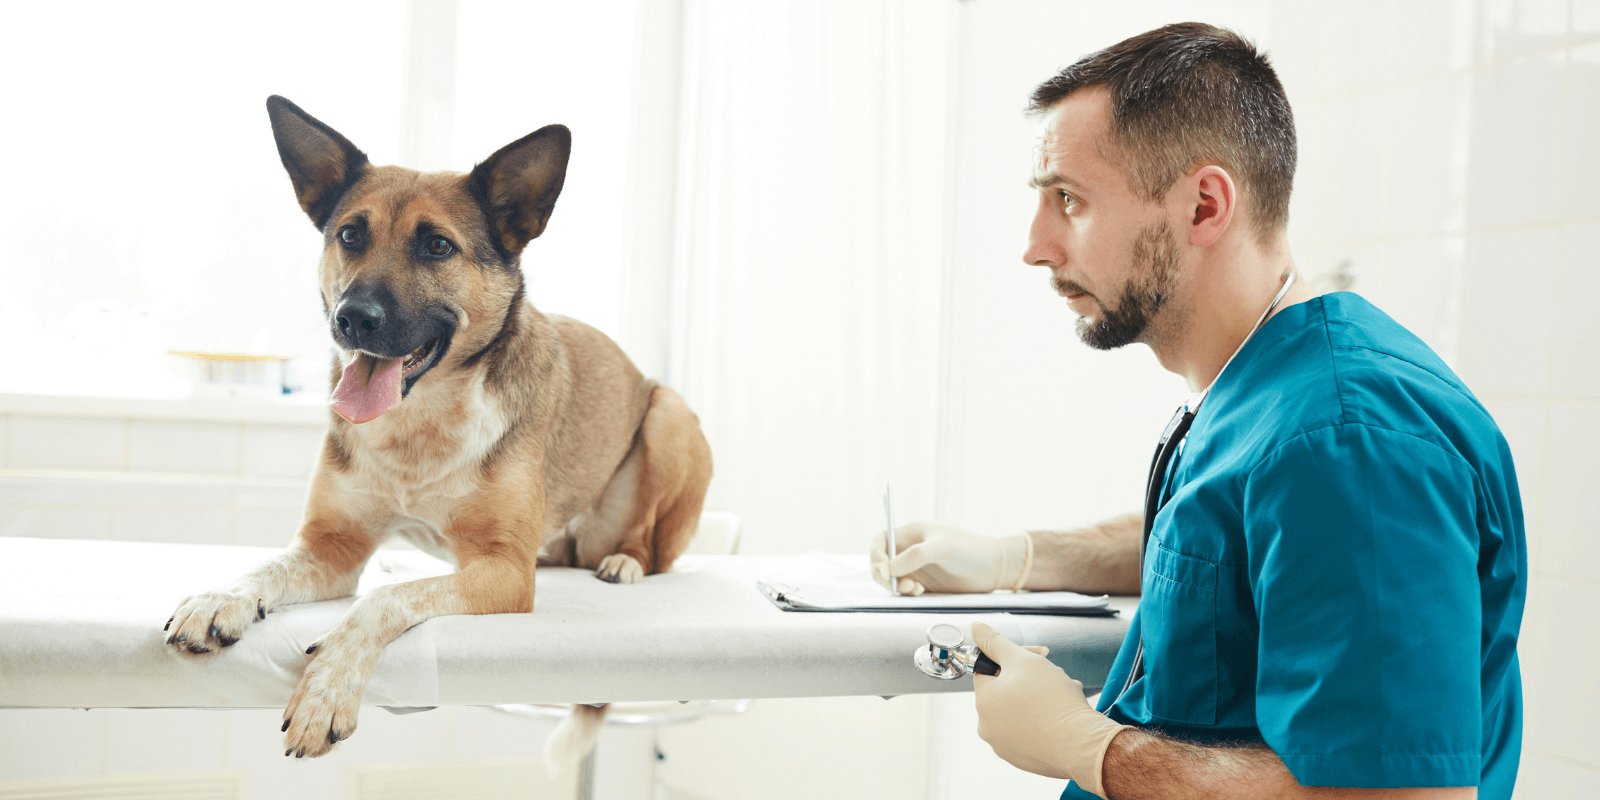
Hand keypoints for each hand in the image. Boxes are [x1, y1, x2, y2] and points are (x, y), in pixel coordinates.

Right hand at [868, 522, 1026, 594]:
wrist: (993, 568)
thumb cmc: (969, 550)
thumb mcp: (941, 548)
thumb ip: (914, 557)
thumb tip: (888, 569)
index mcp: (911, 533)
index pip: (881, 541)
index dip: (876, 554)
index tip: (883, 570)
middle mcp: (910, 549)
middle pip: (882, 561)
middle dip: (883, 574)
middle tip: (893, 585)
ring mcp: (917, 567)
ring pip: (891, 578)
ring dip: (895, 586)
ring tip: (912, 589)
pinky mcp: (924, 584)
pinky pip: (904, 590)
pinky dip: (906, 594)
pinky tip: (919, 592)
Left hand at [970, 621, 1130, 796]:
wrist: (1081, 743)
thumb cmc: (1053, 701)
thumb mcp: (1022, 659)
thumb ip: (995, 642)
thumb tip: (976, 628)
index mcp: (983, 702)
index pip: (988, 669)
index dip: (1013, 659)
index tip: (1035, 657)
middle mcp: (988, 727)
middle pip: (1005, 690)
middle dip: (1029, 677)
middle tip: (1052, 674)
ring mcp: (1005, 746)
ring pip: (1019, 709)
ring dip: (1038, 696)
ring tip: (1061, 693)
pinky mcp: (1023, 759)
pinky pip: (1030, 731)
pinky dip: (1042, 719)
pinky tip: (1060, 714)